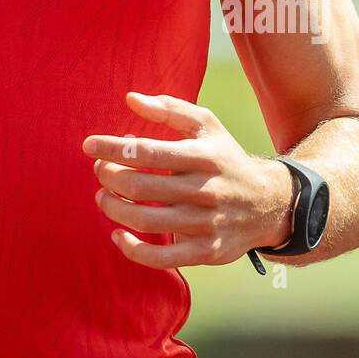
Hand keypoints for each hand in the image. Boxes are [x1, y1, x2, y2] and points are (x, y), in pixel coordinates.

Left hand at [82, 92, 293, 267]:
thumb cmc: (225, 158)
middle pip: (139, 187)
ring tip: (104, 197)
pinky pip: (162, 258)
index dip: (111, 148)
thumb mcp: (206, 125)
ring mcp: (205, 224)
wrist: (269, 203)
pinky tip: (119, 235)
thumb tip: (130, 99)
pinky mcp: (205, 252)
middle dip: (109, 177)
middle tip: (100, 171)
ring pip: (145, 221)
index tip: (89, 145)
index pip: (146, 151)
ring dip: (113, 208)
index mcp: (202, 156)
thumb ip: (168, 108)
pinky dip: (132, 249)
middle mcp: (204, 191)